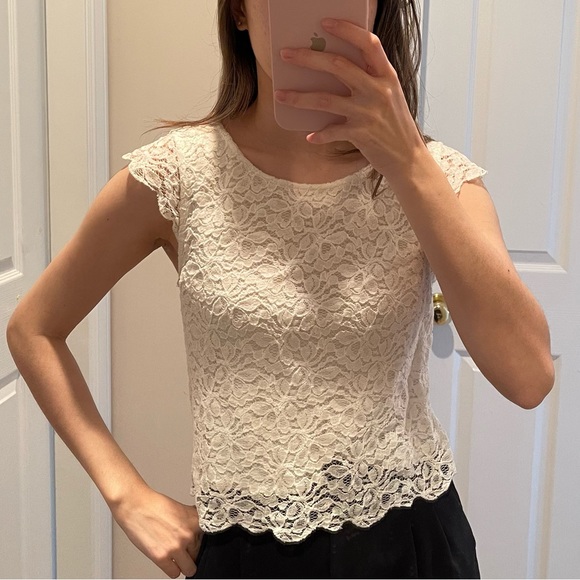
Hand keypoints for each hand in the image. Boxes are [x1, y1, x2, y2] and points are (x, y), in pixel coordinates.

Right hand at [110, 486, 204, 578]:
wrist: (136, 505)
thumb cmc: (154, 504)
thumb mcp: (181, 508)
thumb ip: (191, 520)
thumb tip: (197, 529)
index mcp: (194, 521)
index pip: (206, 539)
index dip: (198, 540)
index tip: (194, 542)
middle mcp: (188, 534)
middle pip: (198, 553)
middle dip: (190, 552)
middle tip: (182, 548)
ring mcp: (176, 547)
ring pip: (190, 569)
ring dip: (183, 564)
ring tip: (177, 557)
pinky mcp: (162, 557)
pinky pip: (175, 574)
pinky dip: (172, 570)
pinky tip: (168, 561)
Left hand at [274, 18, 428, 186]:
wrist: (408, 157)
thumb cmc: (395, 125)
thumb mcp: (390, 95)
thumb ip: (370, 79)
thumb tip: (337, 66)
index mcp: (386, 76)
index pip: (368, 44)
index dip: (347, 30)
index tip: (325, 23)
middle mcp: (378, 90)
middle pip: (338, 66)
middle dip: (308, 58)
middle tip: (286, 54)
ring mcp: (368, 112)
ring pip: (325, 99)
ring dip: (299, 98)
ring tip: (280, 95)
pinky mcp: (360, 134)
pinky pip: (332, 131)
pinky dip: (319, 135)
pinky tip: (309, 137)